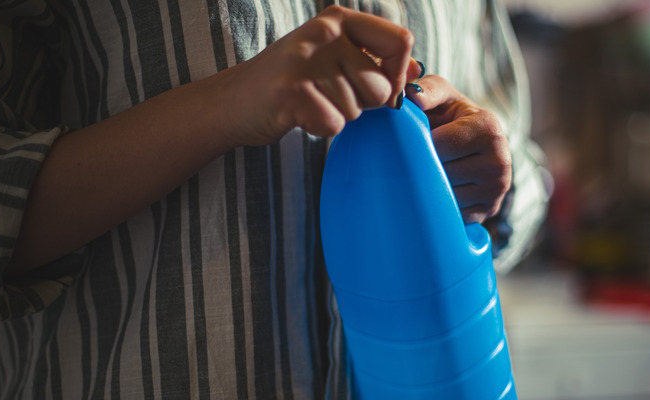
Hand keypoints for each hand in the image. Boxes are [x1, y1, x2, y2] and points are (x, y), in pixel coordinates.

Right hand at [215, 5, 421, 145]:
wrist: (234, 101)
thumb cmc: (292, 82)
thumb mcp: (334, 59)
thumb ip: (376, 61)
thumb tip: (415, 71)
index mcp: (339, 20)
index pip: (400, 41)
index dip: (398, 74)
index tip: (381, 89)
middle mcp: (324, 34)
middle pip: (380, 87)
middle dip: (362, 105)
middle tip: (329, 96)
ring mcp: (305, 62)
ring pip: (356, 110)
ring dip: (338, 116)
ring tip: (311, 102)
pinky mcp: (291, 93)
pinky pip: (334, 125)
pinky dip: (320, 129)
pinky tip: (301, 116)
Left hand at [406, 76, 512, 223]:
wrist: (479, 144)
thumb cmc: (454, 117)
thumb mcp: (444, 96)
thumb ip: (426, 90)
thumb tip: (409, 98)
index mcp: (489, 128)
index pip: (439, 145)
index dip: (422, 144)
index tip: (417, 140)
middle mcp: (500, 161)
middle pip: (442, 173)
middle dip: (425, 166)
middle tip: (422, 157)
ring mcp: (496, 190)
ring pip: (446, 196)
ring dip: (432, 187)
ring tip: (432, 171)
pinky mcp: (489, 211)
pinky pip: (452, 213)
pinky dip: (442, 204)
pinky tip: (442, 188)